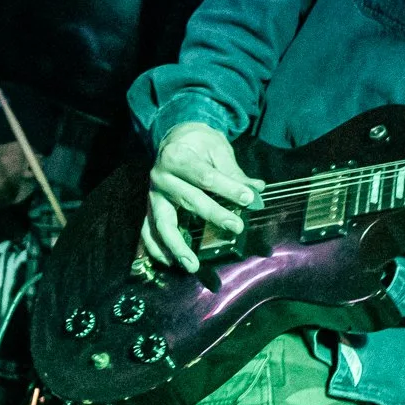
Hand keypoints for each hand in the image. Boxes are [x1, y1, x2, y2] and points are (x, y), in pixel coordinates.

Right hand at [143, 122, 260, 272]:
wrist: (172, 139)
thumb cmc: (198, 143)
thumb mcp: (216, 148)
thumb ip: (233, 171)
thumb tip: (256, 189)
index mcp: (177, 157)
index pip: (206, 177)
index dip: (229, 188)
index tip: (249, 199)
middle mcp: (161, 177)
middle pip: (189, 200)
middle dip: (215, 215)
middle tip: (237, 227)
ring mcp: (153, 195)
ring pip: (163, 223)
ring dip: (177, 246)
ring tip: (192, 265)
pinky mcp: (149, 208)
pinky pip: (148, 231)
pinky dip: (156, 249)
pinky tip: (169, 263)